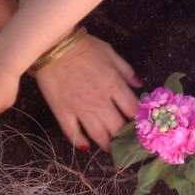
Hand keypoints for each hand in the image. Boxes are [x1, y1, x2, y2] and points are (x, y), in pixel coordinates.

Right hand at [32, 34, 141, 150]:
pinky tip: (86, 147)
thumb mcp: (110, 53)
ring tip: (111, 148)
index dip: (139, 120)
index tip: (141, 125)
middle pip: (117, 127)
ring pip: (98, 134)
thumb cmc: (84, 47)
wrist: (53, 46)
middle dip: (124, 136)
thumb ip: (126, 71)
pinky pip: (73, 133)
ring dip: (107, 144)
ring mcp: (80, 109)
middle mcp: (100, 101)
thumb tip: (140, 85)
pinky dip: (81, 143)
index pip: (132, 110)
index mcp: (114, 85)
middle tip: (126, 141)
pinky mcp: (63, 112)